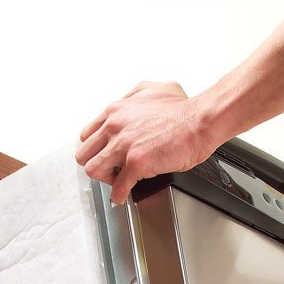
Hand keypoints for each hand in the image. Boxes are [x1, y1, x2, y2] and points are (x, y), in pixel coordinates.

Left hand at [77, 81, 216, 204]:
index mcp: (115, 111)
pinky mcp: (137, 163)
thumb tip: (128, 101)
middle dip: (97, 164)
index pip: (87, 135)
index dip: (97, 148)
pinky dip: (119, 195)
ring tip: (118, 181)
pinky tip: (124, 196)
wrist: (199, 121)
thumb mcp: (151, 88)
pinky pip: (118, 187)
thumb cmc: (182, 108)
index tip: (107, 154)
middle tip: (111, 169)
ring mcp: (124, 145)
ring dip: (105, 179)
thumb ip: (133, 96)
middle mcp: (115, 127)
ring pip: (93, 170)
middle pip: (84, 154)